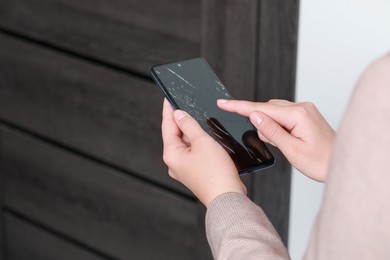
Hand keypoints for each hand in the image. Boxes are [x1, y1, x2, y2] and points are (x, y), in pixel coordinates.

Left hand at [161, 99, 245, 206]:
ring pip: (186, 144)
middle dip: (181, 121)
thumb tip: (179, 115)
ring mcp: (185, 169)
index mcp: (171, 154)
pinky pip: (194, 153)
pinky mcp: (196, 172)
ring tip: (200, 120)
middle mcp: (175, 163)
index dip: (168, 110)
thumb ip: (189, 125)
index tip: (168, 98)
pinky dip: (198, 143)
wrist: (227, 197)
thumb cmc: (215, 172)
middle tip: (187, 105)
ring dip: (192, 132)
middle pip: (175, 135)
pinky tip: (207, 138)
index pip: (167, 126)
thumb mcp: (201, 141)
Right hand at [217, 99, 334, 181]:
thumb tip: (254, 115)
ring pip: (274, 112)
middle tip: (273, 143)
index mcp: (298, 115)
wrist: (341, 163)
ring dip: (269, 125)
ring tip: (284, 144)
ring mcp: (305, 110)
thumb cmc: (321, 161)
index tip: (223, 103)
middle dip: (259, 122)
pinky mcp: (306, 115)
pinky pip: (283, 115)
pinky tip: (285, 138)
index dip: (239, 106)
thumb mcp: (292, 150)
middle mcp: (302, 108)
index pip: (261, 108)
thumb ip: (271, 131)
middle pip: (267, 109)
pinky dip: (277, 125)